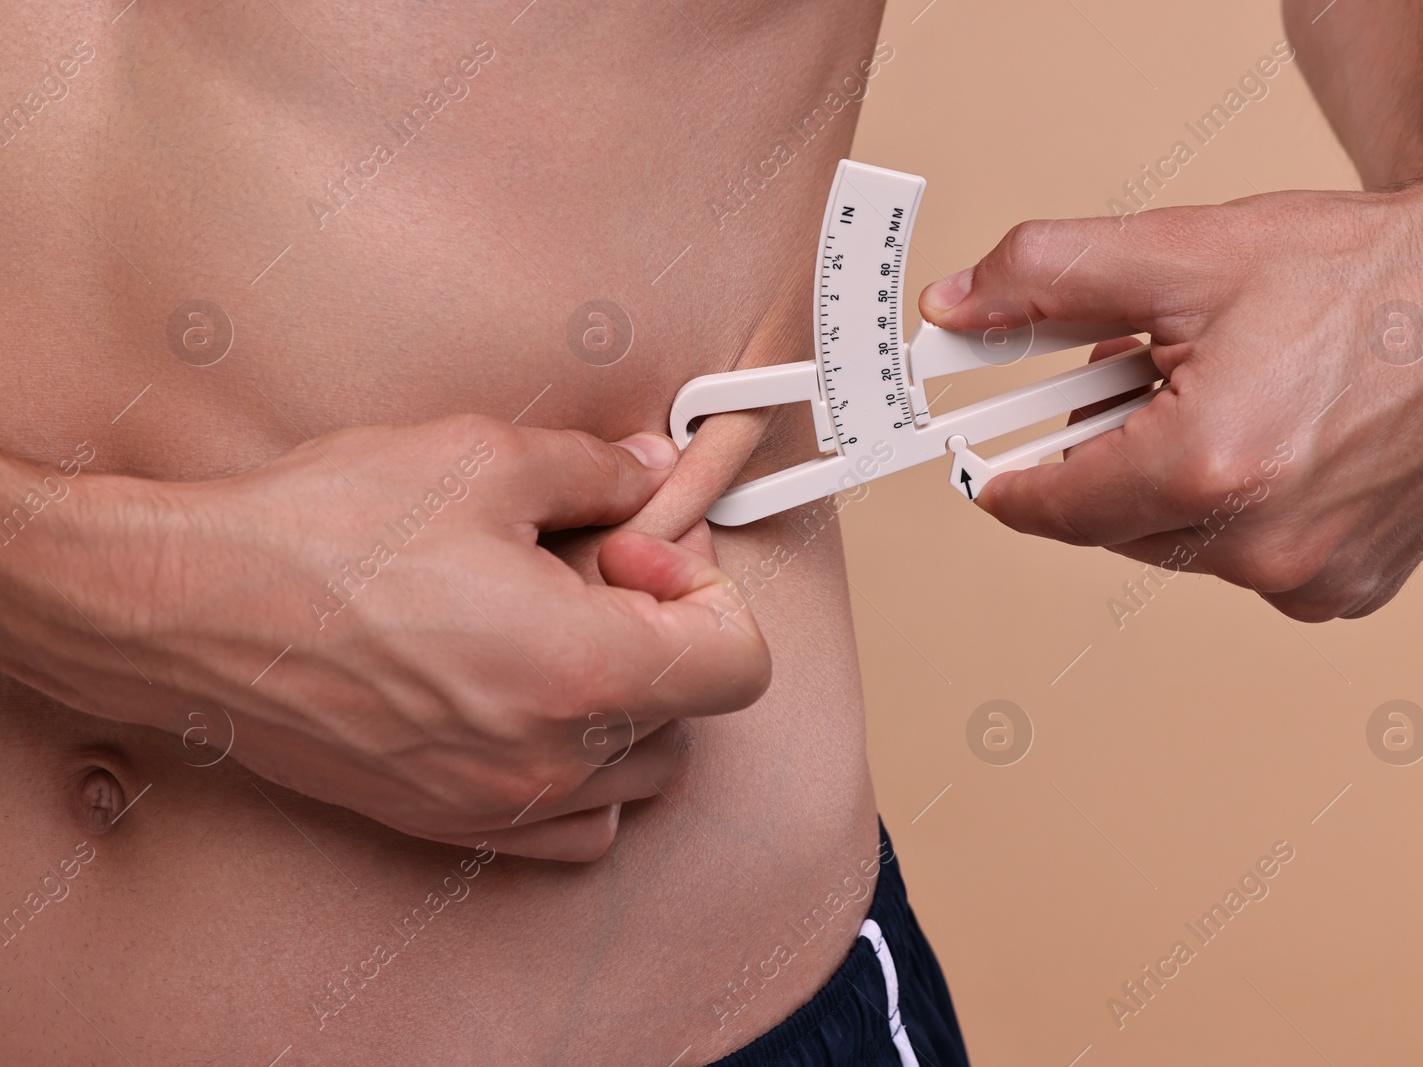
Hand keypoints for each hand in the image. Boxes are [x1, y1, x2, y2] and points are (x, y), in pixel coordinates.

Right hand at [10, 416, 768, 858]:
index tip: (642, 551)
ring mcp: (500, 804)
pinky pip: (574, 827)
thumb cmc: (322, 534)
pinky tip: (531, 701)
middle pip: (693, 716)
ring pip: (639, 774)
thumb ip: (596, 471)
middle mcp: (552, 759)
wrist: (184, 612)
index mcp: (580, 670)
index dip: (711, 593)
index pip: (739, 665)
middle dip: (669, 635)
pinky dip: (584, 774)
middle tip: (598, 571)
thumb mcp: (481, 459)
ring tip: (560, 631)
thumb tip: (652, 474)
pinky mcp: (450, 822)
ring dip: (632, 704)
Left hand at [919, 163, 1422, 619]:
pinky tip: (1281, 441)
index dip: (1009, 481)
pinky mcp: (1354, 589)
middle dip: (1110, 455)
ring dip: (1176, 483)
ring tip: (1228, 396)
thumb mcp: (1181, 253)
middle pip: (1116, 523)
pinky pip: (1248, 560)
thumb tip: (953, 306)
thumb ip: (1046, 280)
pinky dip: (1240, 510)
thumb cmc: (1362, 271)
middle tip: (1141, 377)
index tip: (986, 472)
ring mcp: (1316, 578)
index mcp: (1211, 469)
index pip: (1054, 506)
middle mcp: (1265, 546)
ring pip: (1181, 544)